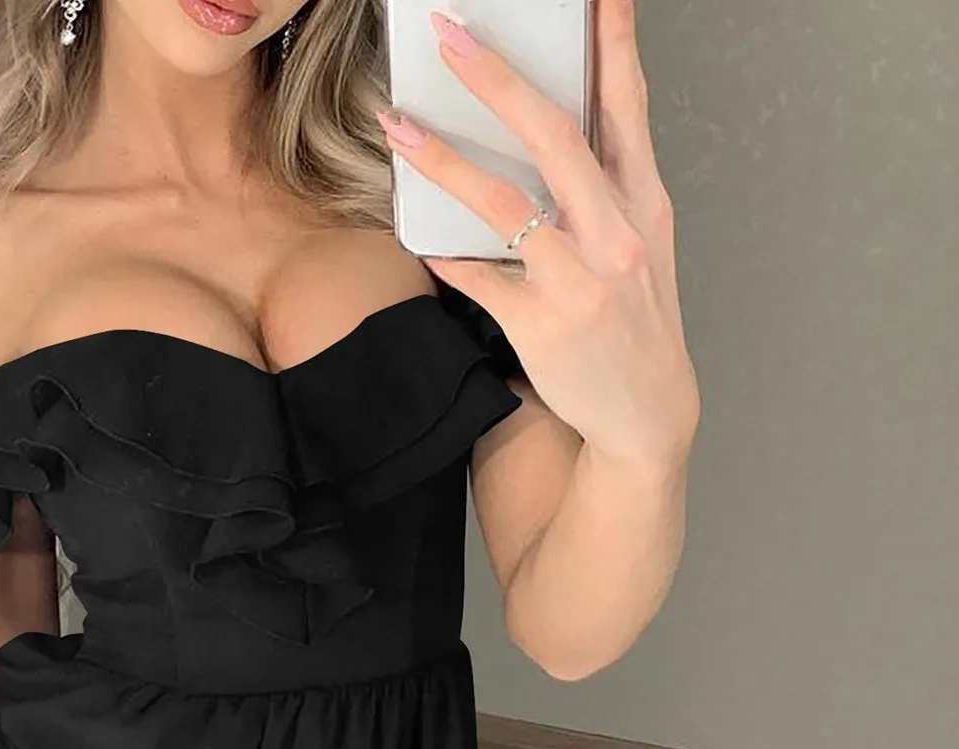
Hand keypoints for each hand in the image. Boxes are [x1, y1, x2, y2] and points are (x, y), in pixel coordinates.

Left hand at [377, 0, 699, 470]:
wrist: (647, 413)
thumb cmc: (635, 324)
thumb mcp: (639, 247)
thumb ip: (604, 190)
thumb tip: (549, 132)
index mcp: (643, 205)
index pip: (626, 108)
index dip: (611, 44)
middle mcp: (615, 234)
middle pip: (555, 137)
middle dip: (500, 80)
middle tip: (453, 37)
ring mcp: (577, 280)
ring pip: (502, 202)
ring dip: (444, 158)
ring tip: (399, 126)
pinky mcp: (539, 324)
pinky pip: (476, 275)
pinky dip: (443, 250)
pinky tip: (416, 230)